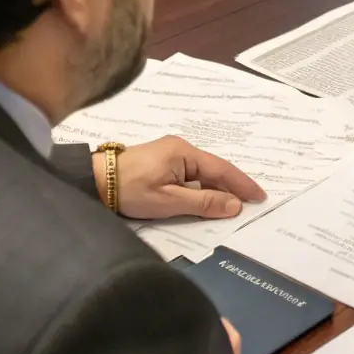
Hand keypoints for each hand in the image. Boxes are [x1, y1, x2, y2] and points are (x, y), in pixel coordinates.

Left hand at [93, 136, 265, 219]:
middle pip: (214, 169)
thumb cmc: (130, 190)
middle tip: (251, 202)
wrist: (93, 181)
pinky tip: (207, 198)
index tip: (259, 196)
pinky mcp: (161, 162)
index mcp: (184, 152)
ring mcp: (170, 153)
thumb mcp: (169, 201)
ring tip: (234, 203)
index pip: (221, 169)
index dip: (242, 184)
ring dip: (217, 187)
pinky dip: (202, 187)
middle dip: (233, 186)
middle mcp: (180, 148)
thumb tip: (234, 205)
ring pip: (202, 173)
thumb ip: (203, 203)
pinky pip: (190, 174)